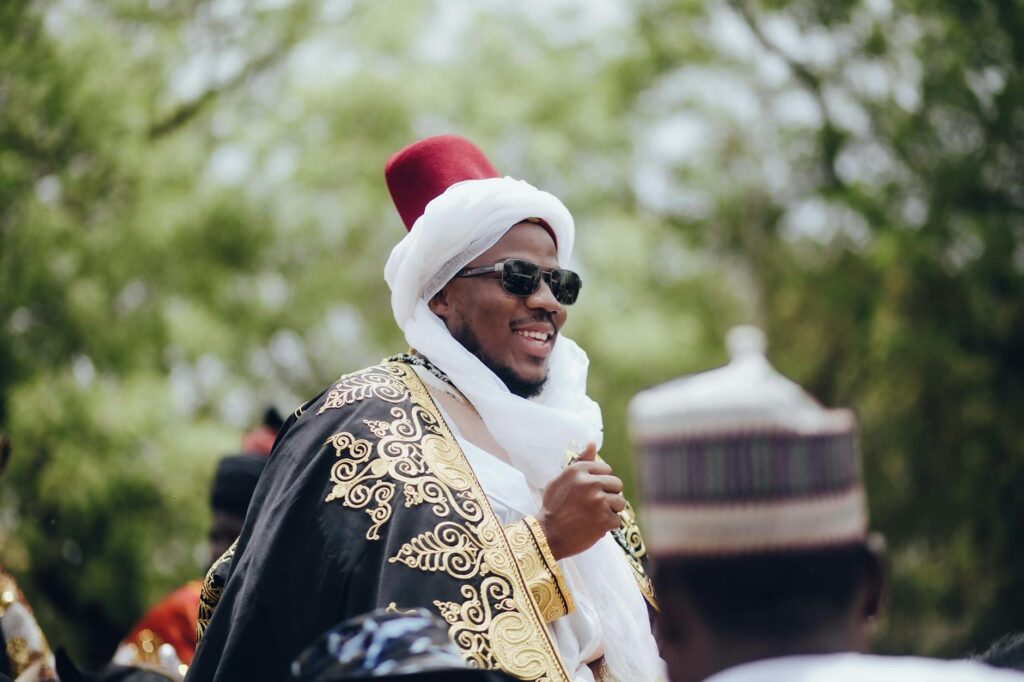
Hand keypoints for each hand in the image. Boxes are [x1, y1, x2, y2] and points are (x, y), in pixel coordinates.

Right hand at [536, 443, 624, 560]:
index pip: (607, 470)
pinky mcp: (605, 519)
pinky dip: (607, 526)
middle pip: (617, 484)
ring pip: (620, 502)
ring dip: (610, 511)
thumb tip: (593, 443)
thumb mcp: (562, 479)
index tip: (588, 493)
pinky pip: (616, 520)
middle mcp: (590, 483)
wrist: (547, 535)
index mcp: (578, 470)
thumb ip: (580, 462)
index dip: (600, 483)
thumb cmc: (554, 506)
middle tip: (592, 506)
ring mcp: (598, 501)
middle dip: (608, 495)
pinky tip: (592, 527)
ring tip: (593, 517)